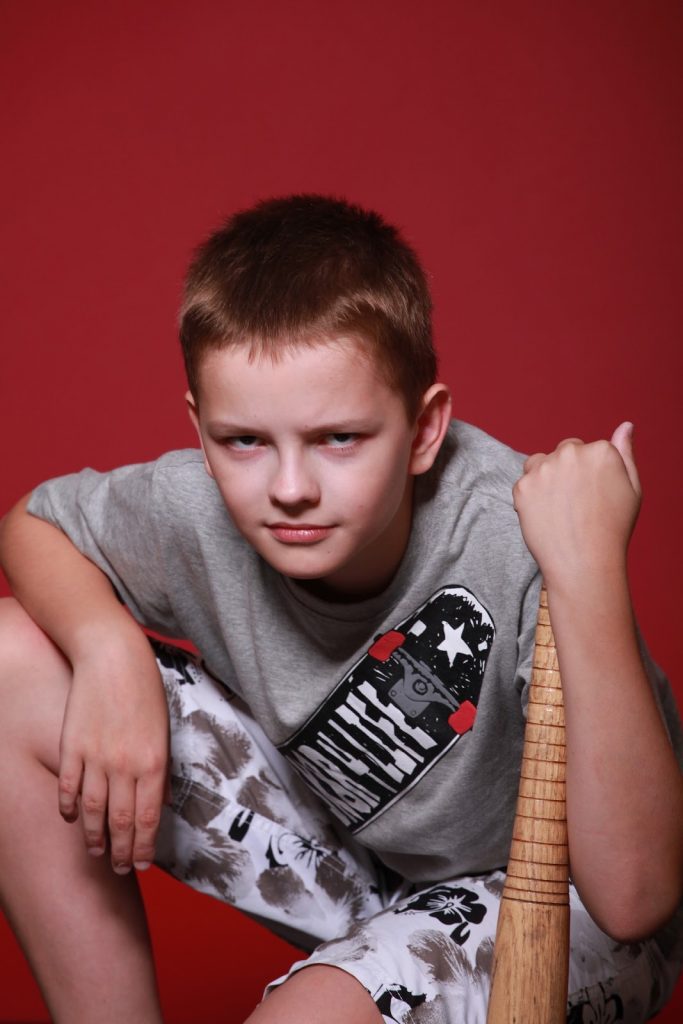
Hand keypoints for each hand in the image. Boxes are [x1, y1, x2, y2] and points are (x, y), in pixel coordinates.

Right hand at [58, 631, 169, 873]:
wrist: (113, 657)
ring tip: (98, 852)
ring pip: (92, 811)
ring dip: (94, 837)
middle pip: (121, 821)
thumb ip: (159, 768)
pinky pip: (67, 787)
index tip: (142, 863)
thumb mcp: (164, 729)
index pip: (148, 818)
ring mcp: (95, 758)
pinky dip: (67, 808)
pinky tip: (70, 819)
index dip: (144, 846)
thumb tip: (158, 801)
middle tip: (122, 868)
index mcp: (153, 761)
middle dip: (122, 850)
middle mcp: (124, 765)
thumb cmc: (145, 689)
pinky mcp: (71, 747)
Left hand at [512, 422, 640, 589]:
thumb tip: (625, 426)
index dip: (589, 474)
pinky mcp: (523, 486)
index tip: (592, 496)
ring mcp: (544, 468)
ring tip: (560, 510)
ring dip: (545, 478)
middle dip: (566, 471)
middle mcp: (571, 453)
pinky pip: (524, 484)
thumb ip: (625, 452)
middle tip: (575, 504)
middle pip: (562, 452)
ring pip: (540, 463)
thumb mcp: (632, 488)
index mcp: (601, 450)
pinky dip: (530, 498)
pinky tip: (546, 517)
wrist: (584, 564)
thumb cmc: (613, 529)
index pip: (587, 449)